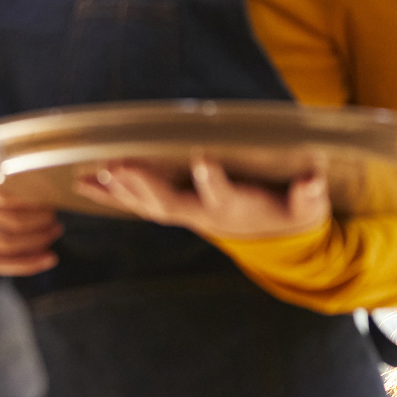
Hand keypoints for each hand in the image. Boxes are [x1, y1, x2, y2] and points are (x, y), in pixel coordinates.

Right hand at [0, 159, 61, 276]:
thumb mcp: (6, 163)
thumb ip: (26, 174)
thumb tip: (55, 196)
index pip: (6, 195)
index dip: (36, 204)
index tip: (55, 203)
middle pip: (8, 221)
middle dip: (40, 225)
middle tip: (55, 221)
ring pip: (3, 244)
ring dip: (36, 243)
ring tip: (53, 234)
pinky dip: (26, 264)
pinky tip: (48, 259)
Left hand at [78, 159, 329, 242]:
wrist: (272, 237)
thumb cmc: (291, 213)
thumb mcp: (309, 206)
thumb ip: (310, 194)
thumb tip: (314, 176)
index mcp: (236, 208)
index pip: (224, 195)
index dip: (213, 181)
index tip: (204, 159)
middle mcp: (204, 213)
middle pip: (170, 204)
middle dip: (145, 185)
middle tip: (120, 165)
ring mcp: (185, 213)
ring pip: (147, 205)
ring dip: (120, 189)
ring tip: (96, 171)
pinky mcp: (172, 209)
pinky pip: (136, 204)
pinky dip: (109, 195)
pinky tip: (83, 182)